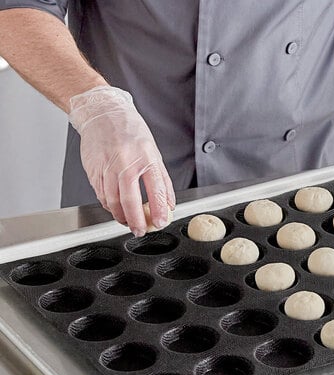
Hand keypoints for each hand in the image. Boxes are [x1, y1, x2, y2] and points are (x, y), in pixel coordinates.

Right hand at [68, 86, 174, 235]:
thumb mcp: (154, 154)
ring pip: (112, 200)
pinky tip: (116, 208)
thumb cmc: (131, 132)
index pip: (155, 190)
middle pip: (129, 200)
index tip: (160, 223)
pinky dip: (109, 206)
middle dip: (136, 221)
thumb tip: (169, 205)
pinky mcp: (93, 169)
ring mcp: (106, 166)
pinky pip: (101, 194)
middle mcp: (125, 162)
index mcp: (145, 158)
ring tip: (128, 222)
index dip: (159, 210)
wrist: (103, 113)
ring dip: (121, 216)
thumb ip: (163, 181)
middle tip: (140, 230)